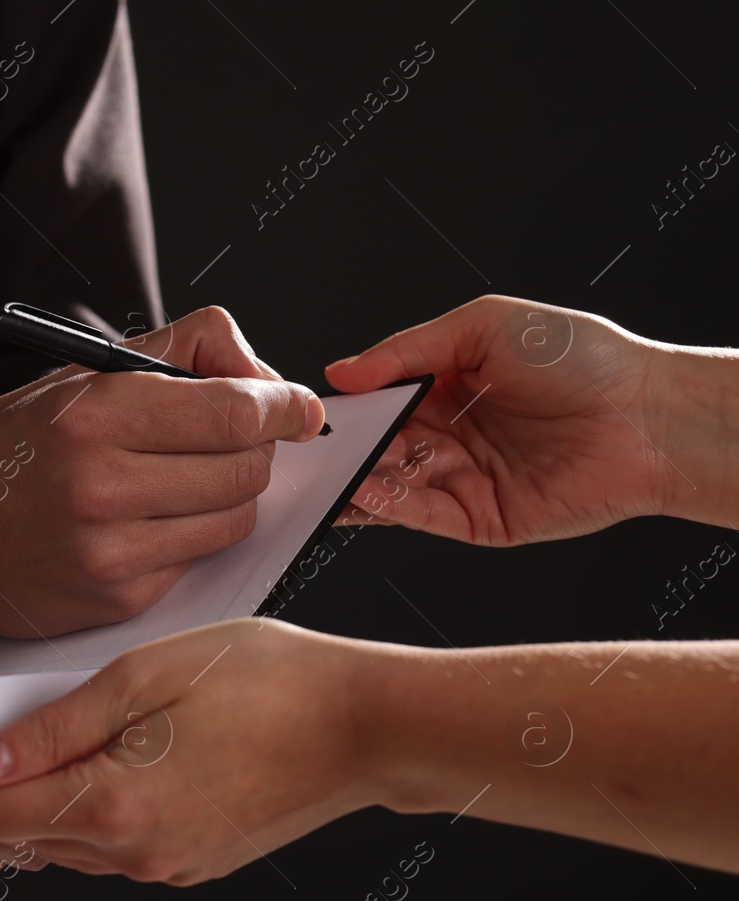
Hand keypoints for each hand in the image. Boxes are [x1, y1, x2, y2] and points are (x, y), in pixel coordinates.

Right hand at [0, 307, 325, 636]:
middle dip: (253, 450)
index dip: (282, 407)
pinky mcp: (119, 597)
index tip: (296, 407)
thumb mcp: (83, 374)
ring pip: (234, 519)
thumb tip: (262, 371)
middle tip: (228, 441)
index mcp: (96, 416)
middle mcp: (103, 485)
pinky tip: (149, 520)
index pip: (233, 412)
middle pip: (246, 470)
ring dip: (229, 496)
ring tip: (185, 479)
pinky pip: (198, 560)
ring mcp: (112, 550)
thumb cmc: (14, 447)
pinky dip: (190, 536)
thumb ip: (180, 352)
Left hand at [0, 618, 375, 885]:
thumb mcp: (148, 676)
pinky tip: (59, 788)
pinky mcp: (187, 863)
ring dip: (9, 821)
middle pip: (13, 841)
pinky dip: (65, 823)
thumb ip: (57, 725)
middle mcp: (134, 854)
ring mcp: (164, 867)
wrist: (369, 727)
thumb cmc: (272, 681)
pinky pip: (103, 849)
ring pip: (57, 847)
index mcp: (116, 805)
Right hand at [325, 294, 672, 544]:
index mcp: (445, 389)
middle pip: (378, 450)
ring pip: (392, 487)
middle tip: (303, 452)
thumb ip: (407, 350)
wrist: (648, 416)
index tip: (308, 412)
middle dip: (341, 451)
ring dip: (356, 482)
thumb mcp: (483, 327)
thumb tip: (341, 372)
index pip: (378, 404)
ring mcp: (464, 481)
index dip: (345, 409)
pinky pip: (424, 515)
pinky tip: (366, 491)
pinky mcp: (481, 521)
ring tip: (324, 477)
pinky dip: (391, 506)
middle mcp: (450, 437)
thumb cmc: (581, 359)